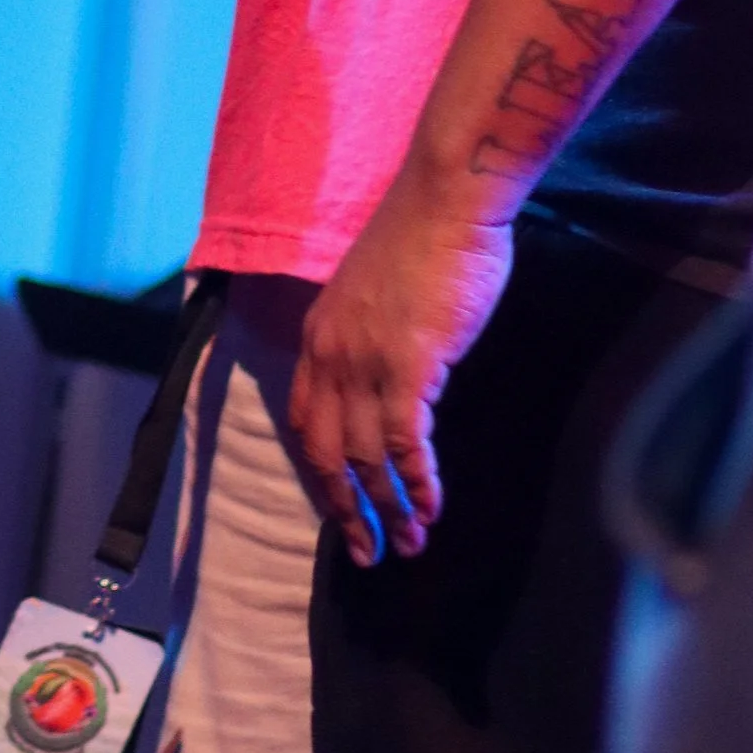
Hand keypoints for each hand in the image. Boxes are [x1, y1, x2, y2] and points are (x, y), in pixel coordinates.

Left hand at [287, 186, 515, 563]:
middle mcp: (330, 354)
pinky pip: (403, 444)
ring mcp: (365, 361)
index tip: (341, 507)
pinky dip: (417, 483)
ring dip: (389, 508)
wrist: (449, 200)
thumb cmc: (428, 238)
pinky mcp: (408, 366)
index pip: (303, 419)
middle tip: (368, 553)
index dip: (321, 471)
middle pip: (323, 451)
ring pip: (364, 457)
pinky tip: (433, 508)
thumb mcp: (382, 295)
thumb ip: (378, 338)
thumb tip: (399, 380)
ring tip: (413, 543)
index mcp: (320, 336)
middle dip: (344, 509)